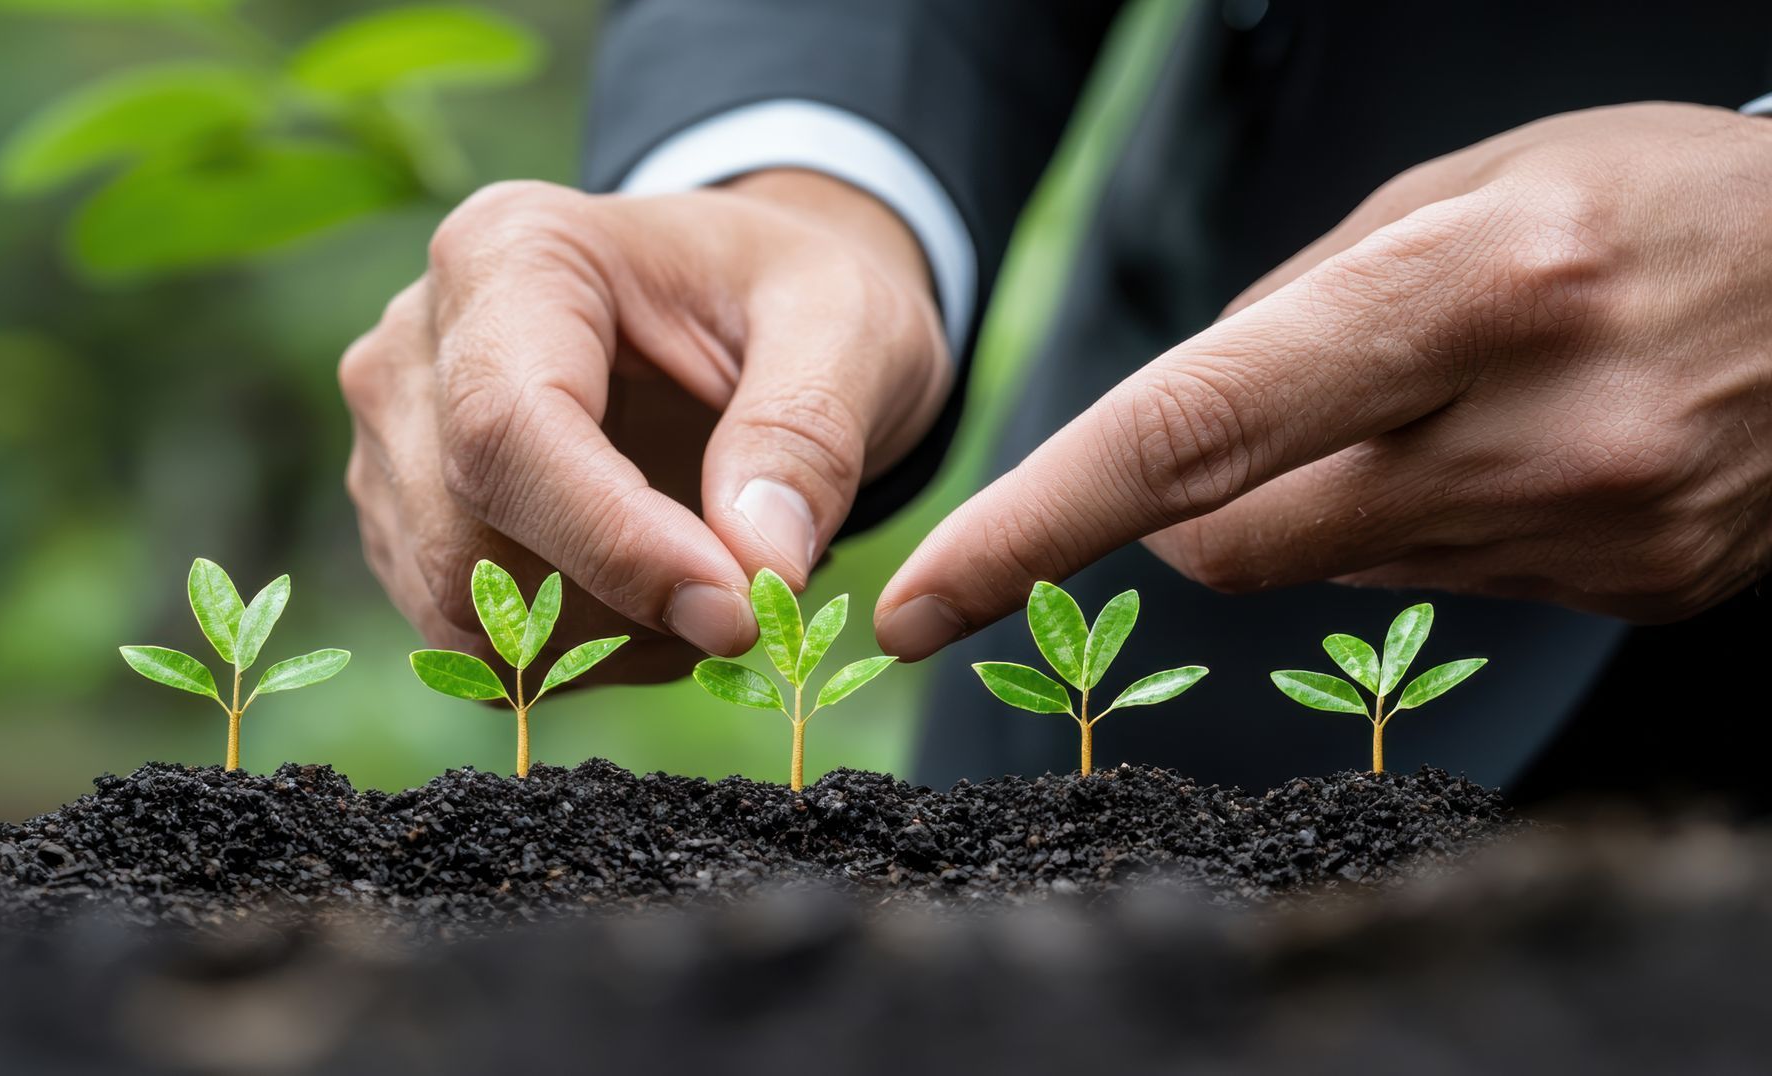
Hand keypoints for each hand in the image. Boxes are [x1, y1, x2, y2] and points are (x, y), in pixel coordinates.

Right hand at [342, 172, 950, 680]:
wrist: (751, 309)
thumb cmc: (792, 298)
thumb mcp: (848, 326)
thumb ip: (810, 434)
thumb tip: (760, 567)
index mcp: (513, 252)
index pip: (508, 430)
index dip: (615, 543)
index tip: (736, 611)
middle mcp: (417, 343)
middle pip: (467, 541)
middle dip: (623, 607)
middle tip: (754, 600)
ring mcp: (395, 438)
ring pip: (462, 610)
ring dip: (608, 639)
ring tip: (714, 579)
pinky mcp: (408, 521)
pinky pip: (476, 640)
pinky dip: (581, 653)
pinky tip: (660, 599)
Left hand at [876, 103, 1771, 659]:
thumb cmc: (1657, 198)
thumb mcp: (1469, 184)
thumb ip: (1300, 303)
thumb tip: (1178, 420)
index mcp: (1470, 290)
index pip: (1188, 431)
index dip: (1032, 525)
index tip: (923, 598)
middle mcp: (1528, 430)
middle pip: (1229, 545)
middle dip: (1178, 514)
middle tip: (1235, 440)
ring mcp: (1587, 533)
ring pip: (1328, 574)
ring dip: (1317, 508)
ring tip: (1429, 409)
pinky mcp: (1629, 594)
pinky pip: (1437, 589)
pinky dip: (1418, 533)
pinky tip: (1506, 453)